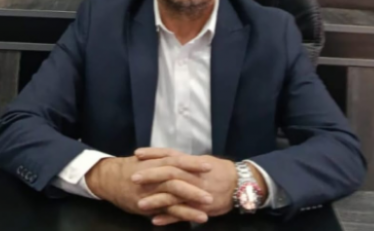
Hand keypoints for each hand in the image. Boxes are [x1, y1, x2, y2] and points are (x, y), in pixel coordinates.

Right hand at [85, 155, 213, 223]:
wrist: (108, 179)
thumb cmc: (131, 167)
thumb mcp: (148, 159)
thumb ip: (166, 159)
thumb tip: (186, 159)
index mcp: (155, 163)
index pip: (176, 161)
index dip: (192, 163)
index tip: (209, 165)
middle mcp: (153, 177)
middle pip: (176, 179)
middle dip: (195, 186)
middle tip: (213, 191)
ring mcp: (150, 192)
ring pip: (172, 197)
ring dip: (190, 204)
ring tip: (207, 209)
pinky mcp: (147, 206)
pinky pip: (165, 211)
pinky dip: (179, 215)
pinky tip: (192, 219)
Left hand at [134, 148, 267, 224]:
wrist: (240, 185)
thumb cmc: (219, 172)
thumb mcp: (202, 162)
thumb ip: (184, 162)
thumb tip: (168, 158)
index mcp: (191, 163)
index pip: (170, 155)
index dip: (153, 154)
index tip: (137, 154)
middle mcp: (192, 175)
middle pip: (169, 173)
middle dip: (150, 175)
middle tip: (133, 177)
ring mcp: (195, 192)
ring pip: (174, 195)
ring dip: (156, 200)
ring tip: (139, 204)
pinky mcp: (199, 207)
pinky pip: (182, 214)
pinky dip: (169, 217)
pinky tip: (155, 220)